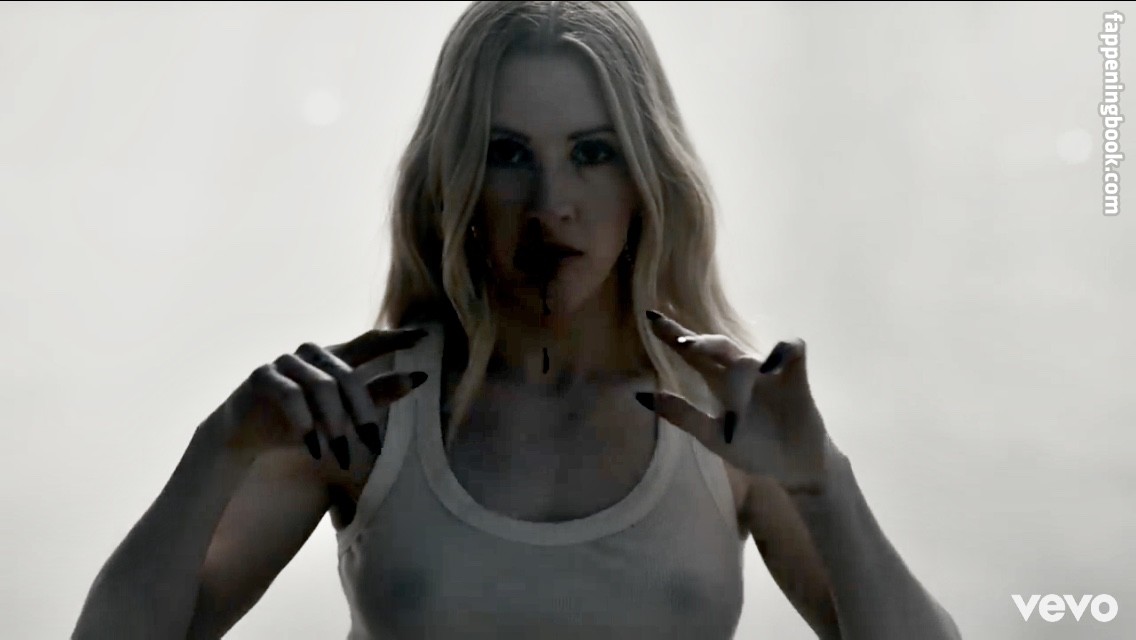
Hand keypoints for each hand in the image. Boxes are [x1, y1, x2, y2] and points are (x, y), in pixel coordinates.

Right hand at [208, 326, 429, 469]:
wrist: (243, 434)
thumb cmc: (298, 421)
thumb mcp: (341, 412)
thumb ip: (376, 394)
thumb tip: (418, 378)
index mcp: (333, 357)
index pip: (369, 341)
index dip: (396, 338)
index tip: (425, 336)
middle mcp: (310, 353)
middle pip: (347, 375)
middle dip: (363, 413)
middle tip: (374, 446)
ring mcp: (285, 362)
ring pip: (322, 387)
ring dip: (335, 425)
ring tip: (343, 457)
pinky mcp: (261, 377)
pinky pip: (291, 397)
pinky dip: (306, 425)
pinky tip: (315, 450)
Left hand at [637, 310, 829, 492]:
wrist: (794, 467)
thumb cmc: (754, 449)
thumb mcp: (711, 436)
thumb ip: (680, 415)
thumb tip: (639, 396)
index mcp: (720, 383)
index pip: (692, 354)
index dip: (672, 334)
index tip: (650, 318)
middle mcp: (741, 372)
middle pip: (716, 345)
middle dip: (696, 339)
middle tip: (679, 342)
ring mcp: (768, 372)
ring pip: (745, 352)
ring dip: (727, 353)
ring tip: (711, 360)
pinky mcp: (795, 378)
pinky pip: (793, 350)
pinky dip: (783, 351)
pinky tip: (769, 365)